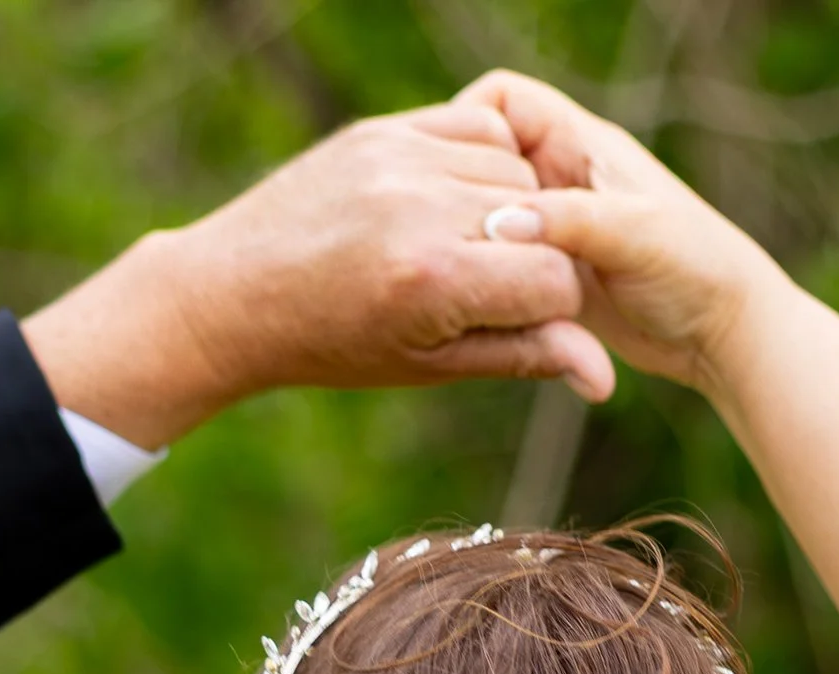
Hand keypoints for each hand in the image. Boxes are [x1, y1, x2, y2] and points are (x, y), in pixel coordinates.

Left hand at [25, 102, 613, 445]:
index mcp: (434, 281)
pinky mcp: (383, 131)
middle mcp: (420, 209)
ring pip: (515, 173)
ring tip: (465, 251)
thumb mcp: (431, 363)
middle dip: (533, 264)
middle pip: (542, 227)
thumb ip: (522, 355)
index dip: (552, 312)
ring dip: (511, 214)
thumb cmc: (335, 344)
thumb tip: (604, 378)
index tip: (521, 324)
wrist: (234, 292)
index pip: (555, 282)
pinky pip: (477, 129)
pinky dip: (485, 164)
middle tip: (487, 292)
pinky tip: (456, 203)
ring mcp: (400, 160)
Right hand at [451, 72, 786, 399]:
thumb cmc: (696, 269)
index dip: (468, 121)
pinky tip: (475, 302)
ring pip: (488, 216)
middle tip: (437, 232)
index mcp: (580, 144)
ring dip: (469, 240)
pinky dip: (487, 277)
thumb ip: (569, 222)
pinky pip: (503, 264)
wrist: (722, 334)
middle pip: (485, 160)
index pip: (502, 100)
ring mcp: (556, 228)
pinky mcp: (553, 274)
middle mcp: (562, 179)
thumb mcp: (634, 236)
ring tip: (452, 270)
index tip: (444, 170)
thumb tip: (499, 227)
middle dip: (458, 189)